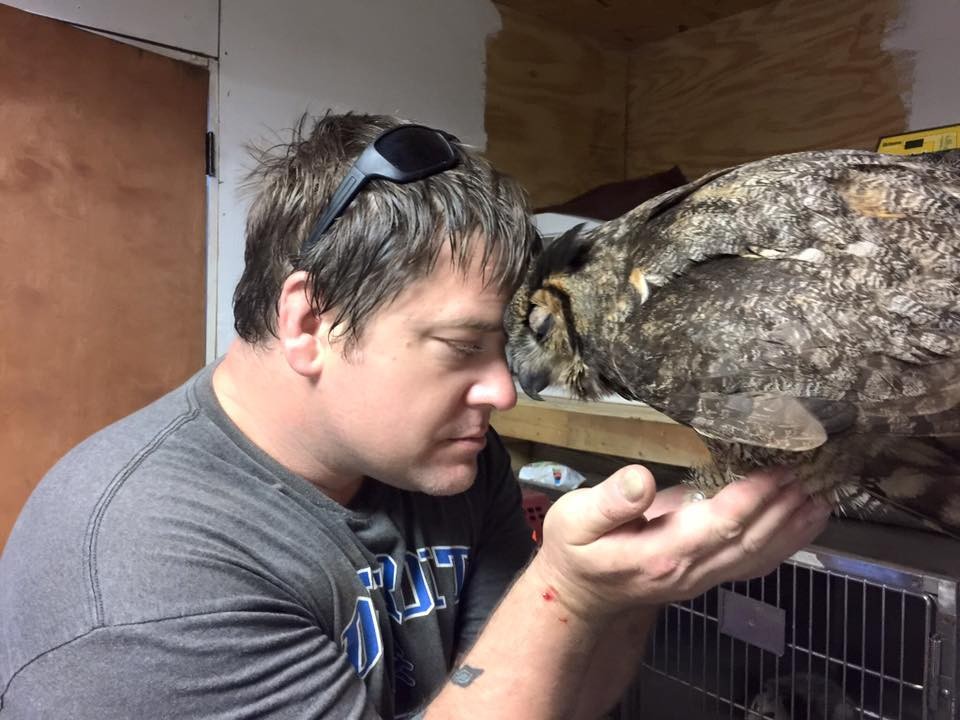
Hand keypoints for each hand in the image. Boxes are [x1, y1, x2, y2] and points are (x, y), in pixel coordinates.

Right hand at [530, 465, 829, 620]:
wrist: (580, 598)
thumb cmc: (575, 551)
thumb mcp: (573, 519)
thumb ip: (609, 501)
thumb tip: (641, 479)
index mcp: (660, 553)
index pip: (720, 525)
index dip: (753, 497)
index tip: (780, 469)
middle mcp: (690, 570)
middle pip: (750, 541)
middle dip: (785, 507)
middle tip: (815, 472)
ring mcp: (702, 578)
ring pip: (759, 555)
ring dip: (794, 527)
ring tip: (825, 496)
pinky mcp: (708, 576)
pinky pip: (754, 562)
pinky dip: (786, 543)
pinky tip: (804, 522)